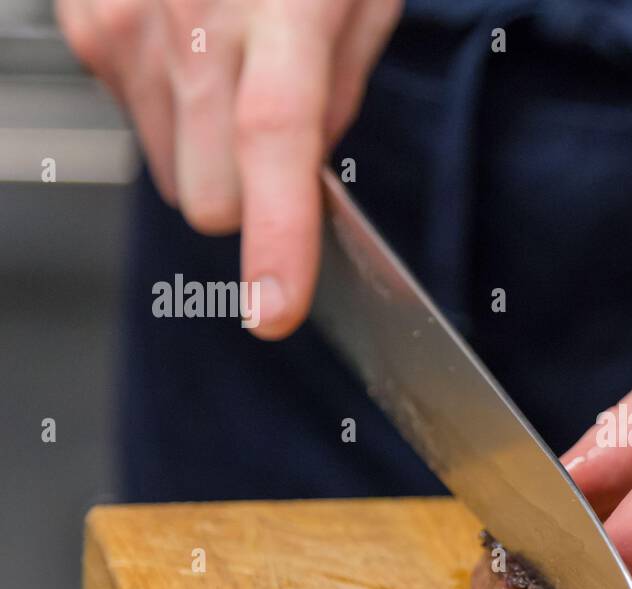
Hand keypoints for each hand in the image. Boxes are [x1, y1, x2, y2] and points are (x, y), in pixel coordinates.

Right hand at [56, 0, 400, 337]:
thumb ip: (338, 91)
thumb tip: (307, 171)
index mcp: (282, 8)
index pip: (276, 143)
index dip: (276, 237)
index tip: (275, 307)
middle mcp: (190, 23)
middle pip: (211, 196)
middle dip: (251, 195)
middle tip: (277, 125)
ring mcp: (123, 26)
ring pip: (172, 173)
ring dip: (209, 149)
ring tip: (235, 65)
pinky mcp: (85, 26)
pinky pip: (134, 122)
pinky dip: (171, 108)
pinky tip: (193, 48)